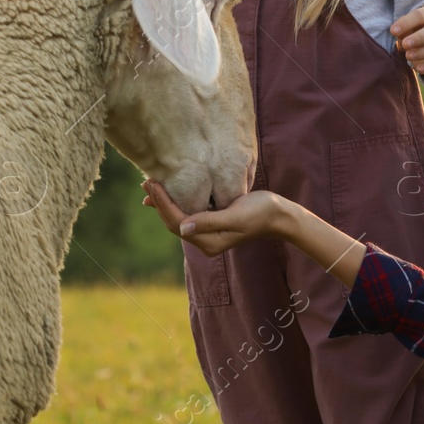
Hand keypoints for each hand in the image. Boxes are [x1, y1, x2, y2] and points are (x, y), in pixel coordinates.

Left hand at [142, 180, 287, 255]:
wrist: (277, 215)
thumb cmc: (260, 212)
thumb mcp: (236, 216)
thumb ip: (210, 222)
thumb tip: (183, 228)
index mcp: (209, 242)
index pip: (178, 222)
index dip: (163, 203)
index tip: (153, 184)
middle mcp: (205, 241)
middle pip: (173, 222)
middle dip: (159, 202)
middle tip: (146, 181)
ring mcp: (207, 234)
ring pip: (177, 218)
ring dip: (164, 202)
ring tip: (150, 184)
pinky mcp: (210, 224)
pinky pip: (186, 214)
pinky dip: (175, 202)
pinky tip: (167, 192)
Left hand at [391, 5, 423, 75]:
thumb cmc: (414, 30)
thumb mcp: (407, 26)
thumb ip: (402, 28)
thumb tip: (396, 32)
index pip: (420, 15)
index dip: (406, 23)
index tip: (393, 31)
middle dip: (419, 38)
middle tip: (405, 44)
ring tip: (408, 56)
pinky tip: (419, 69)